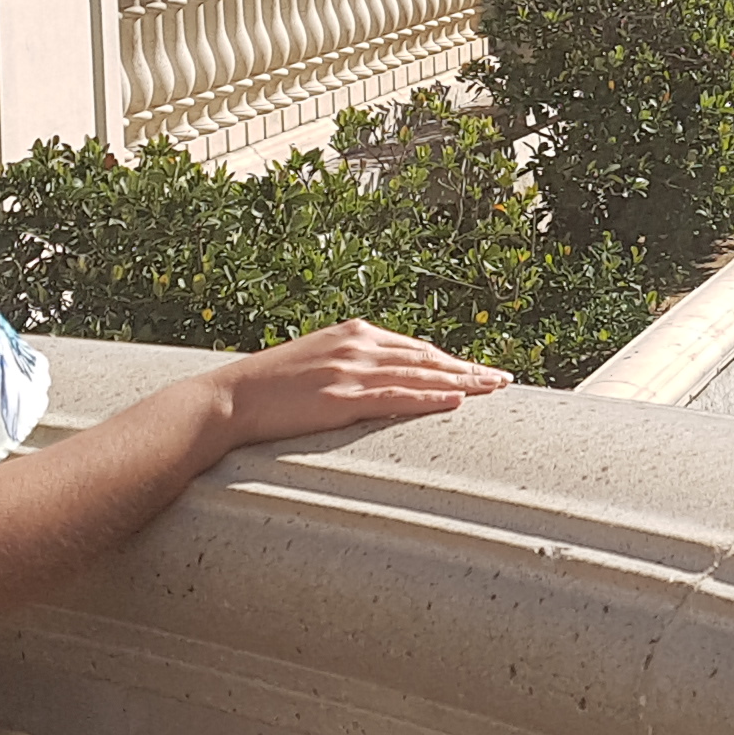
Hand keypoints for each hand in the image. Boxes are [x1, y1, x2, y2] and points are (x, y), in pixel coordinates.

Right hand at [195, 320, 509, 453]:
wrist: (230, 398)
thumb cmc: (269, 387)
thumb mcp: (316, 362)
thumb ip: (350, 365)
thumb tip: (380, 381)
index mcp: (353, 334)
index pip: (415, 348)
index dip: (450, 361)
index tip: (478, 370)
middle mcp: (358, 346)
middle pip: (427, 358)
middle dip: (468, 369)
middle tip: (503, 380)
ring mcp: (351, 371)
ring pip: (420, 376)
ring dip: (462, 382)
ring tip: (493, 389)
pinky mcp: (341, 398)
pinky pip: (396, 398)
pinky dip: (430, 398)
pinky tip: (457, 401)